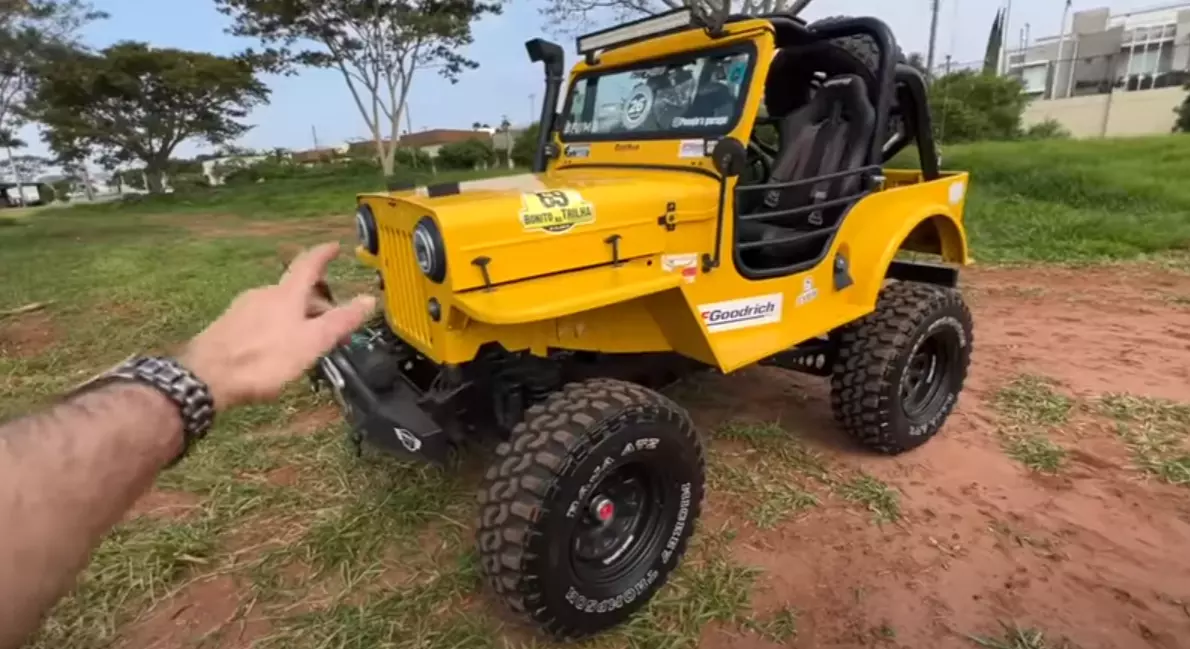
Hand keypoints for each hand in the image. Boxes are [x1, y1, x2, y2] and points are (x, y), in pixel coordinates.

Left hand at [181, 242, 376, 409]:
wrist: (206, 377)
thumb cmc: (264, 359)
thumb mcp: (311, 343)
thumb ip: (340, 321)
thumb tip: (369, 299)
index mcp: (286, 294)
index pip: (308, 265)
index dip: (323, 254)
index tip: (334, 246)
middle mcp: (263, 294)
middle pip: (294, 290)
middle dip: (316, 301)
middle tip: (333, 320)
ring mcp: (242, 309)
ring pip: (277, 305)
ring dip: (296, 316)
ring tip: (308, 339)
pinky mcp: (227, 326)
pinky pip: (261, 319)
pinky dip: (277, 326)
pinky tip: (277, 348)